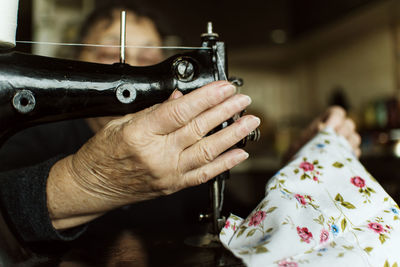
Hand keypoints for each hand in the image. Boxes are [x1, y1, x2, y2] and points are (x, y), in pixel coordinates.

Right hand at [47, 81, 259, 228]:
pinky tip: (240, 153)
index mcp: (141, 134)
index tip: (223, 87)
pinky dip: (224, 164)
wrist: (93, 186)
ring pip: (208, 152)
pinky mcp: (174, 186)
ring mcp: (168, 173)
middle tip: (242, 100)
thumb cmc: (102, 154)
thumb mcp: (122, 123)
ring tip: (249, 122)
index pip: (180, 111)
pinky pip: (204, 175)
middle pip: (199, 129)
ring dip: (232, 136)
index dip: (206, 97)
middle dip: (225, 111)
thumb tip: (181, 97)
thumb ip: (155, 111)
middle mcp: (157, 155)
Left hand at [283, 106, 360, 162]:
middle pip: (349, 124)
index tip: (330, 127)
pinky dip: (351, 154)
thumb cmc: (294, 158)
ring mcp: (341, 144)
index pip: (336, 113)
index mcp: (321, 124)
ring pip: (355, 137)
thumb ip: (311, 135)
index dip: (336, 117)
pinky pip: (355, 151)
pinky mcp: (346, 157)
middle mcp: (333, 132)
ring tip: (338, 151)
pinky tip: (342, 159)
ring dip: (349, 142)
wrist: (296, 175)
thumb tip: (321, 127)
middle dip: (344, 131)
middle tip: (335, 140)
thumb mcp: (299, 145)